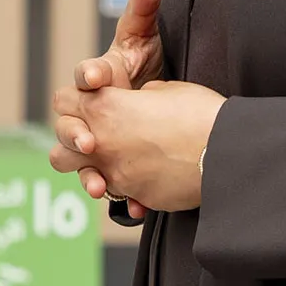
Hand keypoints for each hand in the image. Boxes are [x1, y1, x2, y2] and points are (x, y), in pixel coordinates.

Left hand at [48, 80, 225, 214]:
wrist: (225, 151)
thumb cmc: (199, 113)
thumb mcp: (165, 90)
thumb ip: (139, 97)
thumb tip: (139, 103)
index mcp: (105, 107)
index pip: (63, 100)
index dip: (75, 101)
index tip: (91, 103)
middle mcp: (101, 142)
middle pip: (59, 145)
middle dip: (72, 142)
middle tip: (95, 138)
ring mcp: (115, 172)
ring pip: (79, 176)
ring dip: (89, 170)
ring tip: (111, 164)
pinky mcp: (134, 195)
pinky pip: (117, 195)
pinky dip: (124, 190)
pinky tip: (142, 183)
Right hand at [52, 0, 163, 207]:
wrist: (159, 102)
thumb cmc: (143, 63)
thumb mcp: (146, 37)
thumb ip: (144, 8)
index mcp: (96, 78)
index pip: (84, 74)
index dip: (89, 76)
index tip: (97, 77)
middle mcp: (88, 110)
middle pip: (66, 122)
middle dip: (74, 131)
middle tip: (90, 139)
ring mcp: (94, 138)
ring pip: (72, 159)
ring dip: (83, 171)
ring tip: (98, 184)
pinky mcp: (108, 162)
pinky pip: (102, 182)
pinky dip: (115, 195)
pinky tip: (131, 204)